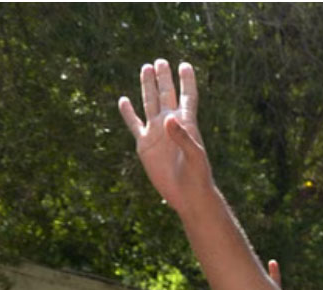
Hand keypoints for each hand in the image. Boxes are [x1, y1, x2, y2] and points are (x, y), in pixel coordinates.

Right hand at [118, 59, 211, 213]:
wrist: (187, 195)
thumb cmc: (198, 176)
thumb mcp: (195, 156)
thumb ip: (183, 137)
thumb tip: (167, 119)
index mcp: (187, 124)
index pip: (187, 96)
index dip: (187, 81)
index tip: (185, 65)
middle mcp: (171, 124)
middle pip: (166, 94)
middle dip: (164, 78)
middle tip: (160, 61)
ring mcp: (156, 133)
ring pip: (150, 103)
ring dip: (148, 87)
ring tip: (146, 68)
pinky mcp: (144, 144)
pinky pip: (134, 124)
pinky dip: (128, 112)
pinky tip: (123, 100)